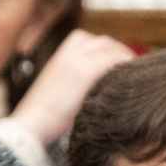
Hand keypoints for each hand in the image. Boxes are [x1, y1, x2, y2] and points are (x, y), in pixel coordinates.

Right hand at [8, 30, 135, 145]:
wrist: (31, 124)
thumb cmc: (44, 116)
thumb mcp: (59, 89)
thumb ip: (77, 80)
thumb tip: (102, 83)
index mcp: (61, 55)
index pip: (91, 41)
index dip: (108, 50)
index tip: (118, 63)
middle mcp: (68, 53)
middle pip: (103, 41)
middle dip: (119, 52)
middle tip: (131, 69)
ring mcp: (77, 60)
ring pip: (109, 47)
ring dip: (123, 57)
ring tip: (133, 74)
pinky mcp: (84, 72)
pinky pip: (111, 60)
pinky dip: (124, 65)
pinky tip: (131, 79)